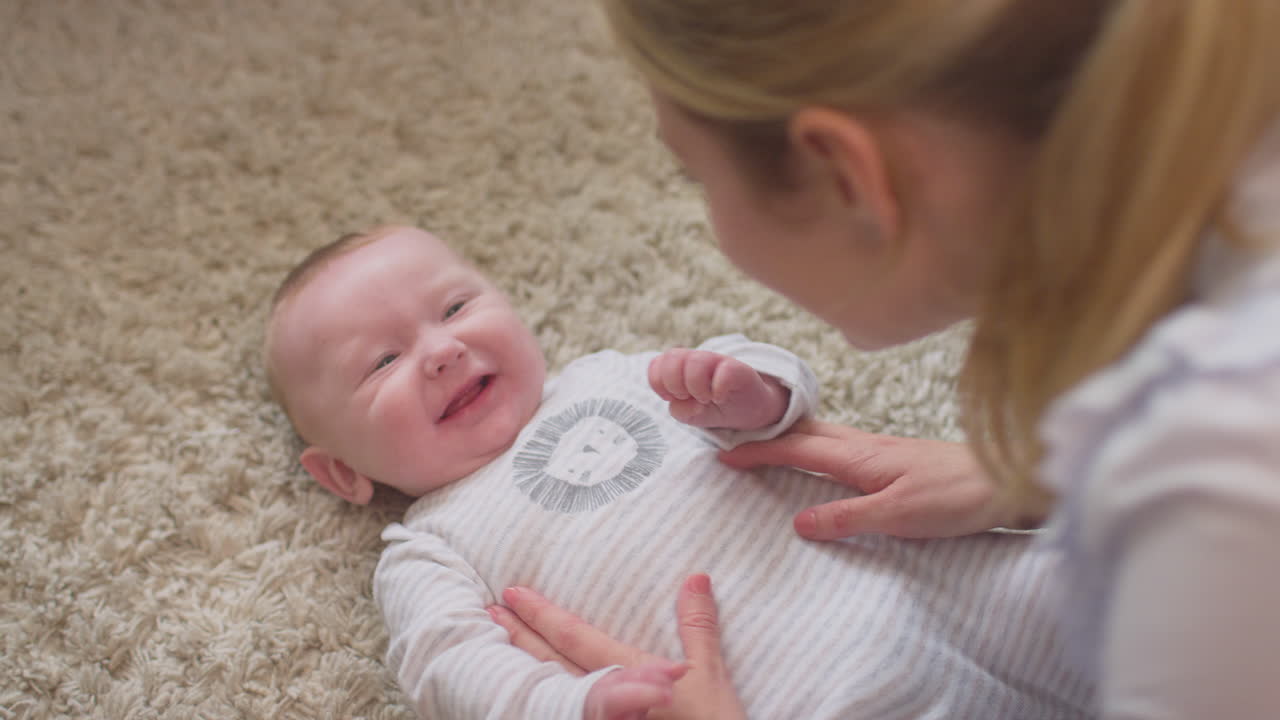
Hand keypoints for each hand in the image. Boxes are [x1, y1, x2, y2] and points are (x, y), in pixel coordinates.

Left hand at [488, 574, 746, 719]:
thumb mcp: (710, 673)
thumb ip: (697, 624)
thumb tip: (696, 576)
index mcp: (623, 673)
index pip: (571, 637)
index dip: (539, 615)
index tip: (511, 593)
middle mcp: (601, 697)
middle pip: (547, 662)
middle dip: (518, 636)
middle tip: (489, 612)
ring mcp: (599, 718)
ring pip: (547, 690)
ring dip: (524, 664)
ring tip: (499, 642)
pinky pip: (561, 710)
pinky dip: (540, 695)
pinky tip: (530, 687)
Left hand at [648, 349, 787, 429]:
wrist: (749, 408)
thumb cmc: (714, 407)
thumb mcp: (691, 414)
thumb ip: (680, 410)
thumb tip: (684, 404)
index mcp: (680, 366)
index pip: (657, 364)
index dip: (658, 383)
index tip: (671, 398)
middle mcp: (697, 359)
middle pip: (672, 357)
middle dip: (674, 384)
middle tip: (687, 396)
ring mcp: (719, 362)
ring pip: (695, 361)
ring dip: (696, 386)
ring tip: (705, 398)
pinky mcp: (739, 370)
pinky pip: (725, 371)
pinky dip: (718, 390)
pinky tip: (720, 397)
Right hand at [719, 419, 1034, 538]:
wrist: (1009, 481)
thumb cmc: (957, 497)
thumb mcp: (898, 516)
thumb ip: (847, 518)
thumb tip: (797, 522)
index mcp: (859, 458)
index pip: (795, 449)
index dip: (758, 451)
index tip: (724, 454)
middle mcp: (866, 446)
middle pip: (804, 431)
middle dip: (765, 432)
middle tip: (732, 436)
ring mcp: (881, 449)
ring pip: (823, 435)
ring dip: (789, 435)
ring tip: (764, 440)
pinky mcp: (896, 458)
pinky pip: (841, 445)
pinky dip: (816, 444)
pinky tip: (821, 456)